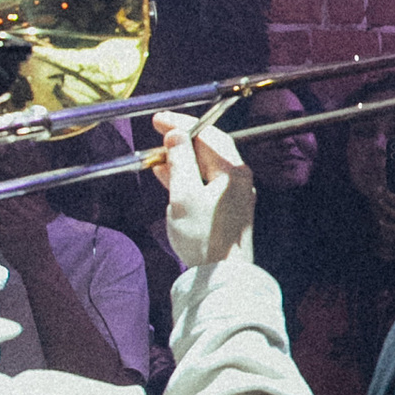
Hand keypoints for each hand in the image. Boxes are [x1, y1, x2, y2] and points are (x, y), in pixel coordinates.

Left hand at [0, 189, 56, 269]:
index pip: (15, 195)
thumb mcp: (36, 226)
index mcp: (36, 212)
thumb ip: (25, 213)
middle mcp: (28, 217)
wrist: (40, 267)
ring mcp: (18, 226)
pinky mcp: (8, 237)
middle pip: (4, 201)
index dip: (1, 195)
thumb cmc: (36, 247)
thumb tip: (4, 201)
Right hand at [158, 111, 256, 268]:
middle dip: (182, 139)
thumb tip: (175, 137)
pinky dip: (186, 175)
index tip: (160, 120)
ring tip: (157, 154)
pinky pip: (204, 182)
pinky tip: (166, 174)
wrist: (221, 274)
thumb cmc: (205, 237)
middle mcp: (238, 179)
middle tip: (158, 130)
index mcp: (233, 171)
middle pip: (209, 148)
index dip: (182, 124)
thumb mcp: (184, 196)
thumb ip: (179, 163)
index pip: (208, 135)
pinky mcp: (226, 208)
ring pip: (205, 165)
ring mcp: (234, 194)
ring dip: (181, 158)